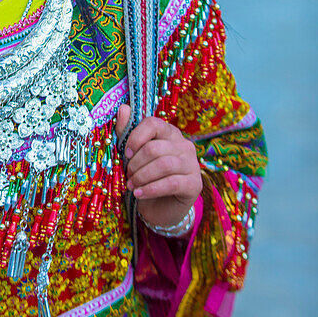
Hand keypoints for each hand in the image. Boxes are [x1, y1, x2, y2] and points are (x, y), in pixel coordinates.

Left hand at [115, 104, 201, 229]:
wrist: (161, 207)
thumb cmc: (146, 176)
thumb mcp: (133, 154)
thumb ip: (127, 132)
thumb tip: (123, 108)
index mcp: (169, 133)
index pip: (153, 124)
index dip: (136, 137)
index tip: (125, 153)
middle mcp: (184, 145)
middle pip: (155, 147)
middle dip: (136, 163)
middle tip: (128, 174)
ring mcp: (192, 164)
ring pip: (163, 165)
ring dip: (142, 177)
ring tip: (132, 185)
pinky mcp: (195, 184)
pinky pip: (171, 183)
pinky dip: (151, 189)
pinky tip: (139, 194)